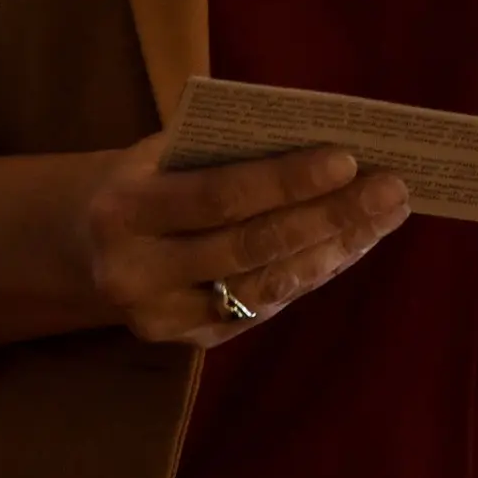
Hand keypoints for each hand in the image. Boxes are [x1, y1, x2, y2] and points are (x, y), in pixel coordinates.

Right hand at [77, 130, 410, 346]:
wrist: (85, 245)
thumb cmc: (146, 175)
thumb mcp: (164, 149)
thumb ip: (226, 147)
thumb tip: (325, 136)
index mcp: (124, 210)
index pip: (219, 196)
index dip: (287, 181)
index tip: (348, 159)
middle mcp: (137, 274)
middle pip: (252, 247)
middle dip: (330, 217)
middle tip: (391, 190)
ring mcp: (165, 319)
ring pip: (267, 284)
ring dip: (336, 248)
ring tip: (385, 214)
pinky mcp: (194, 342)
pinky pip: (267, 304)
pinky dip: (315, 270)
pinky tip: (353, 243)